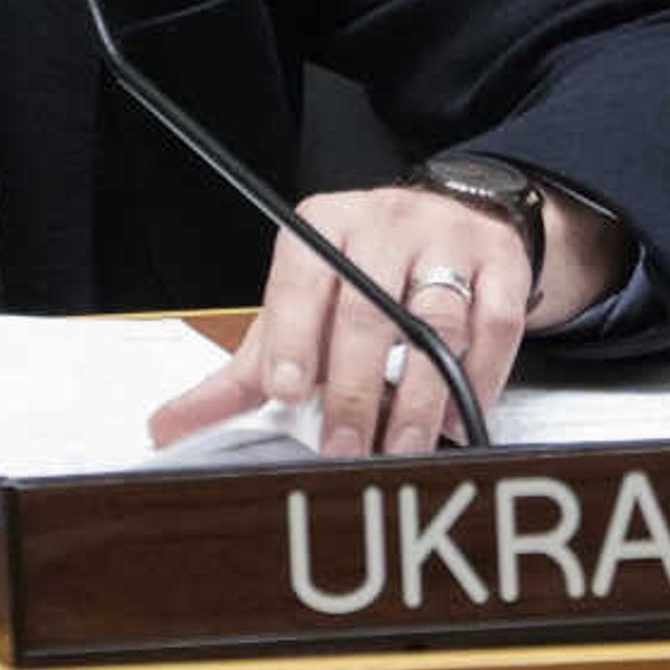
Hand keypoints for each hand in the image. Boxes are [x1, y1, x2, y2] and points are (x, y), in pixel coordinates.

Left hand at [146, 181, 628, 457]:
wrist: (450, 221)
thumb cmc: (362, 276)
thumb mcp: (299, 311)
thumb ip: (243, 372)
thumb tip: (167, 427)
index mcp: (322, 227)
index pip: (302, 276)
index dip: (294, 334)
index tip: (287, 391)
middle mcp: (383, 224)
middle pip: (368, 308)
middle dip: (355, 386)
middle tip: (346, 448)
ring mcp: (447, 239)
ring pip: (436, 320)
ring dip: (420, 394)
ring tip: (403, 446)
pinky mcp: (501, 262)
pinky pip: (496, 324)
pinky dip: (480, 377)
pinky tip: (457, 418)